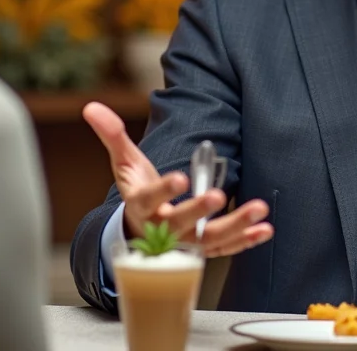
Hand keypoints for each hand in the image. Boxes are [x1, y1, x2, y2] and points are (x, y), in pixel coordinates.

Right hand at [82, 102, 273, 257]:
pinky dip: (246, 241)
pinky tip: (265, 229)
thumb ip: (113, 136)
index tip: (179, 177)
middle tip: (218, 195)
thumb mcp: (124, 164)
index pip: (149, 199)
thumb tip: (91, 107)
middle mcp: (163, 230)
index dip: (163, 189)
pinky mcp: (205, 249)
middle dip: (200, 210)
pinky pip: (227, 248)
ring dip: (237, 226)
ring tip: (259, 210)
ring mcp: (186, 243)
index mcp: (141, 207)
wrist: (142, 233)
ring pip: (211, 239)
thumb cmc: (137, 191)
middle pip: (181, 224)